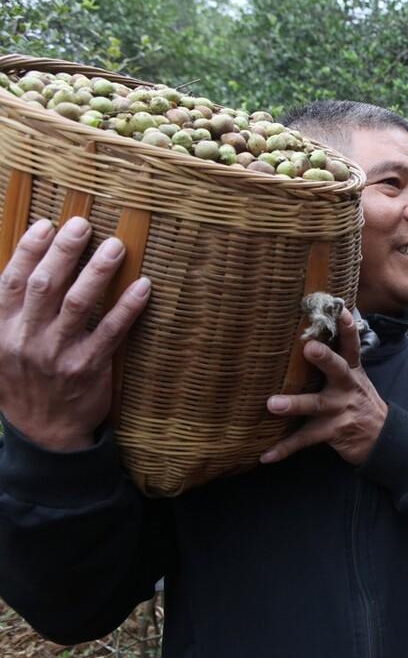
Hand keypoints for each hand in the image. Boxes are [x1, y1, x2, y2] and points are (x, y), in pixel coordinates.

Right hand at [0, 217, 151, 450]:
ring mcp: (57, 353)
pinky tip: (144, 287)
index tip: (47, 225)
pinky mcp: (87, 368)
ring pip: (78, 303)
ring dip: (98, 271)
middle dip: (64, 251)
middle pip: (45, 284)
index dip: (29, 249)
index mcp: (1, 329)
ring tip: (116, 247)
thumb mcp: (1, 349)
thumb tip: (21, 270)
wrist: (43, 433)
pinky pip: (111, 332)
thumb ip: (9, 313)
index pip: (12, 280)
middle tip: (84, 224)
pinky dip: (128, 307)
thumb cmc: (26, 382)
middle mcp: (26, 338)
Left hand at [260, 307, 385, 465]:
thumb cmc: (361, 403)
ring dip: (295, 404)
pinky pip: (305, 440)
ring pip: (317, 405)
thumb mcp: (356, 379)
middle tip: (309, 347)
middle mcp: (347, 388)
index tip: (342, 310)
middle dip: (324, 358)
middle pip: (338, 369)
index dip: (347, 329)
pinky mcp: (334, 432)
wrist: (384, 438)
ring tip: (272, 404)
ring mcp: (341, 410)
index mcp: (352, 372)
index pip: (351, 346)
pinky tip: (266, 455)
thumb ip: (338, 359)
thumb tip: (313, 332)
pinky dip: (285, 448)